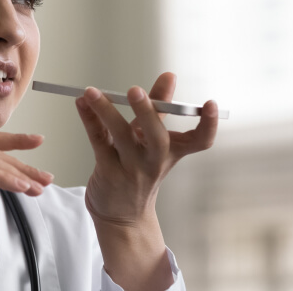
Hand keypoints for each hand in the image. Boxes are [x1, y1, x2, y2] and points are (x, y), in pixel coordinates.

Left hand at [75, 72, 217, 289]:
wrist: (122, 215)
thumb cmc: (139, 170)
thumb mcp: (153, 140)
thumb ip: (159, 107)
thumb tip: (169, 76)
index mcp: (172, 152)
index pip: (200, 141)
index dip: (208, 124)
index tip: (210, 104)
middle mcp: (154, 161)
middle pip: (158, 138)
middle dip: (147, 113)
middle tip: (135, 91)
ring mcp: (131, 168)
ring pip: (120, 136)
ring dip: (105, 111)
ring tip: (92, 92)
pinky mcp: (108, 171)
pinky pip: (98, 141)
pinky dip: (89, 119)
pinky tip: (82, 103)